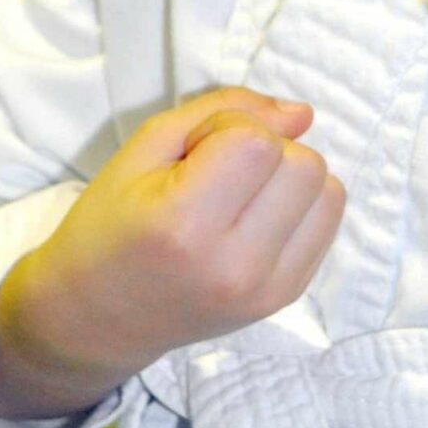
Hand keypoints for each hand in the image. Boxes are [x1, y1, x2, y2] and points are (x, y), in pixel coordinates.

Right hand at [26, 87, 346, 380]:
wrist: (99, 317)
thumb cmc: (112, 224)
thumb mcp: (145, 147)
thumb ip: (223, 110)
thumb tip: (303, 113)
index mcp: (184, 225)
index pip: (256, 142)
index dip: (228, 126)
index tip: (195, 151)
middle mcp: (234, 265)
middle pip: (304, 164)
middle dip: (267, 148)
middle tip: (217, 173)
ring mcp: (265, 290)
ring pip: (328, 191)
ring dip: (290, 177)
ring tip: (240, 195)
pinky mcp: (284, 299)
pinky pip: (326, 224)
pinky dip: (301, 206)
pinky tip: (257, 217)